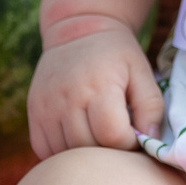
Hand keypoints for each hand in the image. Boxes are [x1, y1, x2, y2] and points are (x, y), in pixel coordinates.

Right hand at [27, 18, 163, 157]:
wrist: (76, 30)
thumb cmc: (116, 54)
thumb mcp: (142, 71)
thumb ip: (151, 107)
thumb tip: (151, 141)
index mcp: (99, 86)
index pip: (112, 135)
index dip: (128, 143)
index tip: (133, 134)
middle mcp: (68, 98)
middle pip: (88, 147)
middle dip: (108, 151)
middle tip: (118, 137)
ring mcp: (46, 107)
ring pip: (66, 152)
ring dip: (86, 154)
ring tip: (99, 136)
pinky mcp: (34, 113)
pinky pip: (44, 150)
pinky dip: (62, 153)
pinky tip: (78, 138)